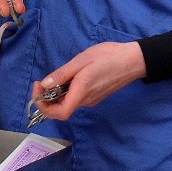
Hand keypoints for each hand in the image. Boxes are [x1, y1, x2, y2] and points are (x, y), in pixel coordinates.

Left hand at [31, 41, 146, 120]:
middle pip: (62, 109)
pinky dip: (67, 91)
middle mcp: (86, 101)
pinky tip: (69, 77)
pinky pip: (76, 97)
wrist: (133, 60)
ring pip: (69, 102)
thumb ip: (62, 74)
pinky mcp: (96, 95)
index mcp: (82, 93)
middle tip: (41, 81)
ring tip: (56, 76)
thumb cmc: (108, 57)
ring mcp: (92, 99)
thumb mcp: (81, 61)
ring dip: (56, 94)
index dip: (44, 106)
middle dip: (47, 98)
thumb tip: (44, 84)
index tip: (38, 89)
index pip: (59, 113)